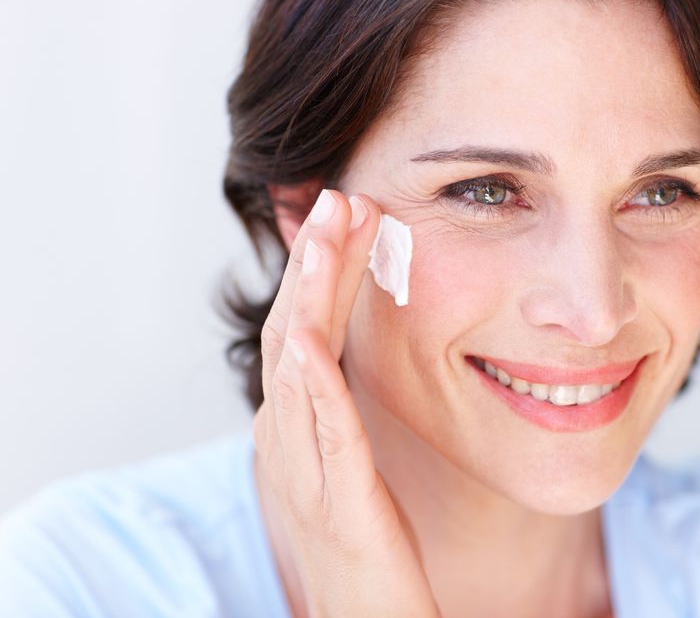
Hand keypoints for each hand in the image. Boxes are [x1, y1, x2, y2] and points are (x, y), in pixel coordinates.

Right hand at [253, 189, 439, 616]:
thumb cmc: (363, 550)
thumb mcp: (349, 466)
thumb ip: (345, 412)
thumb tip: (351, 363)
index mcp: (297, 427)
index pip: (304, 330)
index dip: (321, 271)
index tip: (346, 215)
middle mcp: (288, 440)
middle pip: (293, 330)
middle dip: (314, 262)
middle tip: (336, 197)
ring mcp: (304, 469)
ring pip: (297, 365)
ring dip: (310, 296)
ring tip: (326, 234)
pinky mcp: (334, 501)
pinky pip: (319, 431)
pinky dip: (310, 378)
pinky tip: (311, 334)